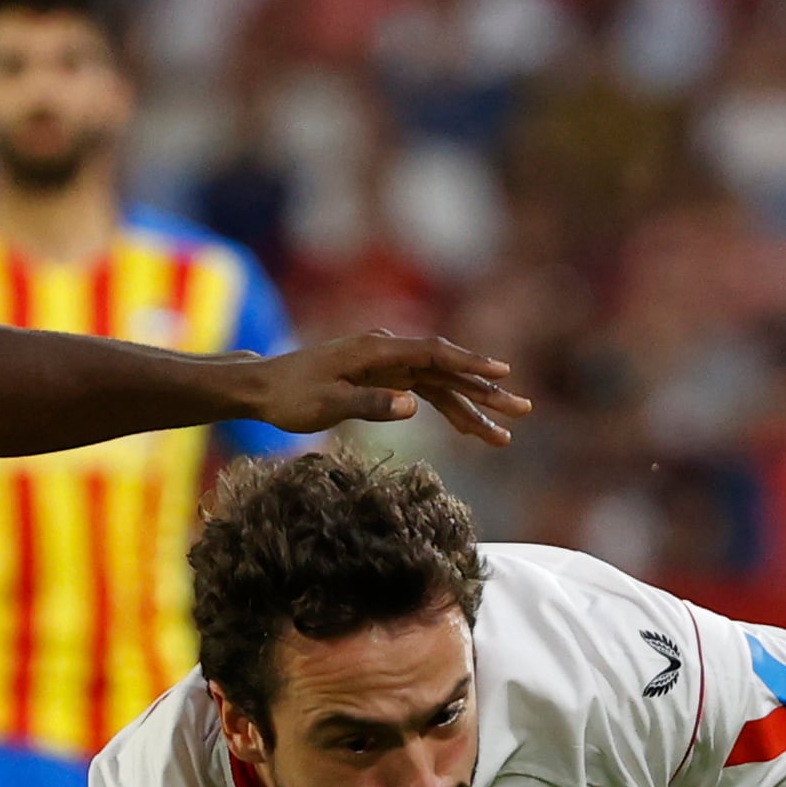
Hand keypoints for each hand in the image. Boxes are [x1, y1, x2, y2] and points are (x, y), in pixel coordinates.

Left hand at [247, 332, 531, 446]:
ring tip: (504, 435)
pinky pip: (425, 393)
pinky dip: (448, 409)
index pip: (435, 354)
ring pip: (441, 385)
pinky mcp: (384, 379)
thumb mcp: (326, 405)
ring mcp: (388, 365)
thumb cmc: (290, 396)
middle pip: (447, 370)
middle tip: (523, 411)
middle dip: (486, 391)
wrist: (262, 387)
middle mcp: (388, 352)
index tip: (503, 373)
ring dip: (473, 408)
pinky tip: (469, 427)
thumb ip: (370, 403)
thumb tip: (413, 405)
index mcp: (377, 351)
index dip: (471, 363)